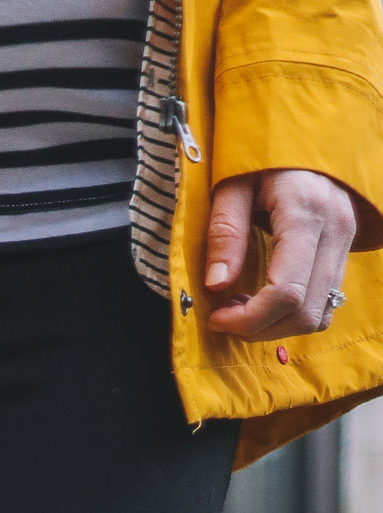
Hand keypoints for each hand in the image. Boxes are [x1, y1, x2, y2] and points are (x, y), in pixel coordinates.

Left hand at [206, 170, 357, 339]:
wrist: (308, 133)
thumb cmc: (264, 155)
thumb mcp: (233, 183)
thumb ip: (226, 232)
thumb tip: (217, 285)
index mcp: (306, 211)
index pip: (286, 292)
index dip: (248, 319)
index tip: (216, 317)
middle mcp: (335, 229)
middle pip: (304, 312)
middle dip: (259, 329)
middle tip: (225, 316)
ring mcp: (345, 241)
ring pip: (319, 314)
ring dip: (277, 326)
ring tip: (243, 308)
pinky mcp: (345, 250)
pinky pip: (326, 302)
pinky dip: (294, 314)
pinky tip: (266, 300)